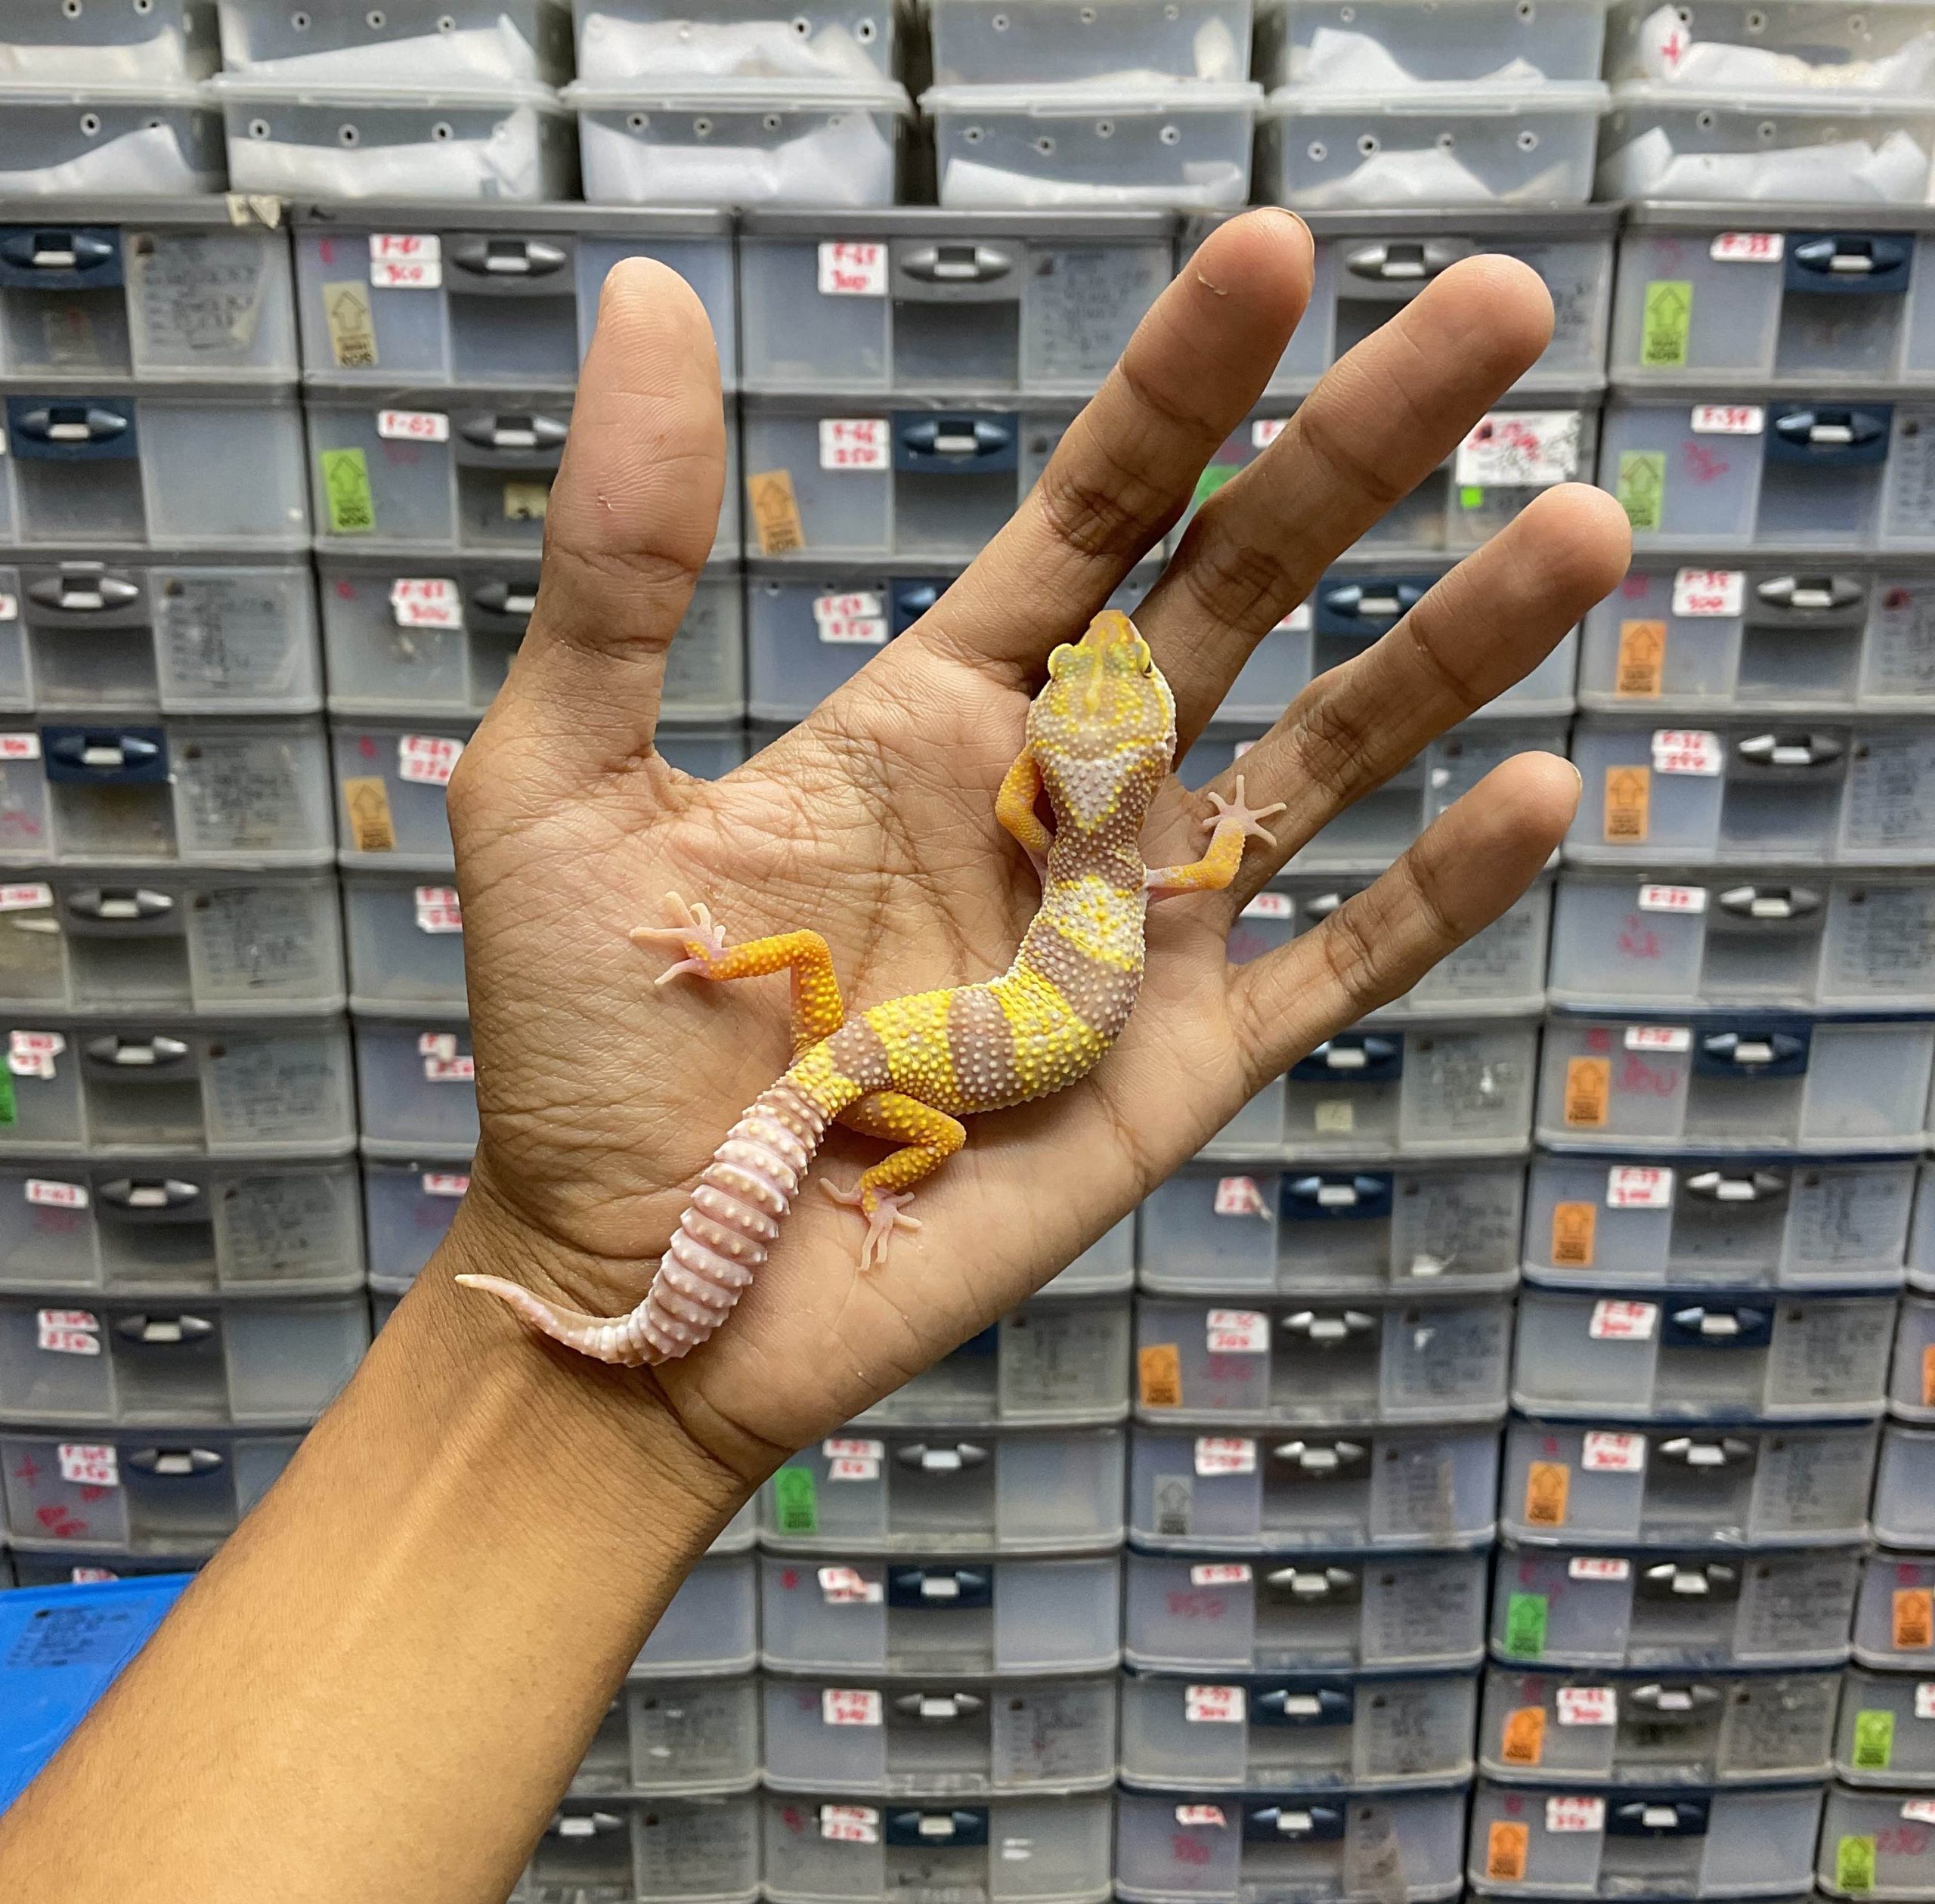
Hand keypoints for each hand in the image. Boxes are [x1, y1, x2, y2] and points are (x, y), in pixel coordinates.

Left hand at [443, 208, 1628, 1485]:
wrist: (644, 1282)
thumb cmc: (585, 1048)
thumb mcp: (563, 780)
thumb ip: (621, 565)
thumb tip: (645, 304)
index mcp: (941, 715)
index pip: (1096, 512)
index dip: (1186, 383)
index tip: (1278, 250)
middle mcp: (1064, 801)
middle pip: (1246, 593)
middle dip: (1367, 453)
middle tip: (1499, 309)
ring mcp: (1138, 936)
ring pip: (1327, 759)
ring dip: (1452, 649)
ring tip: (1582, 526)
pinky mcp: (1180, 1071)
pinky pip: (1334, 966)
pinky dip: (1438, 898)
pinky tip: (1536, 795)